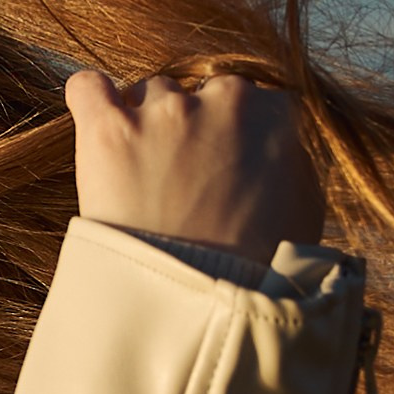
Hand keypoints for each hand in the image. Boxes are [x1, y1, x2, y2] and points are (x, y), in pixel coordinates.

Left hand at [66, 69, 323, 262]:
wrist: (199, 303)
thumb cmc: (257, 270)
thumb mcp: (304, 212)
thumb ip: (293, 162)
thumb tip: (280, 144)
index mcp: (274, 114)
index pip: (248, 100)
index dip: (228, 135)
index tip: (218, 167)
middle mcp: (224, 99)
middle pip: (197, 92)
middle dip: (189, 128)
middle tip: (180, 181)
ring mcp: (165, 112)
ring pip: (148, 95)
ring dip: (144, 127)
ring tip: (142, 182)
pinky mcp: (109, 130)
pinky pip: (88, 89)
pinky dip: (90, 100)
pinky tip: (98, 129)